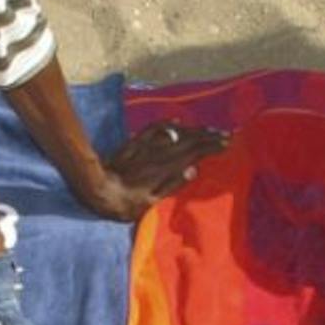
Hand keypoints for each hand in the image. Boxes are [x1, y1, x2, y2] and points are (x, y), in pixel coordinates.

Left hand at [82, 120, 228, 221]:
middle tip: (226, 134)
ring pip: (175, 133)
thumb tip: (195, 169)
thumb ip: (173, 185)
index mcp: (166, 167)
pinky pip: (155, 129)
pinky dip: (168, 124)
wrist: (97, 188)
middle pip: (189, 140)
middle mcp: (159, 152)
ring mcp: (147, 146)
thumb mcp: (151, 202)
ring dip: (194, 130)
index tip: (227, 143)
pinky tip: (177, 121)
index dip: (212, 146)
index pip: (195, 152)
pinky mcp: (135, 143)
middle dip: (209, 136)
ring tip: (209, 129)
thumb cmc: (125, 203)